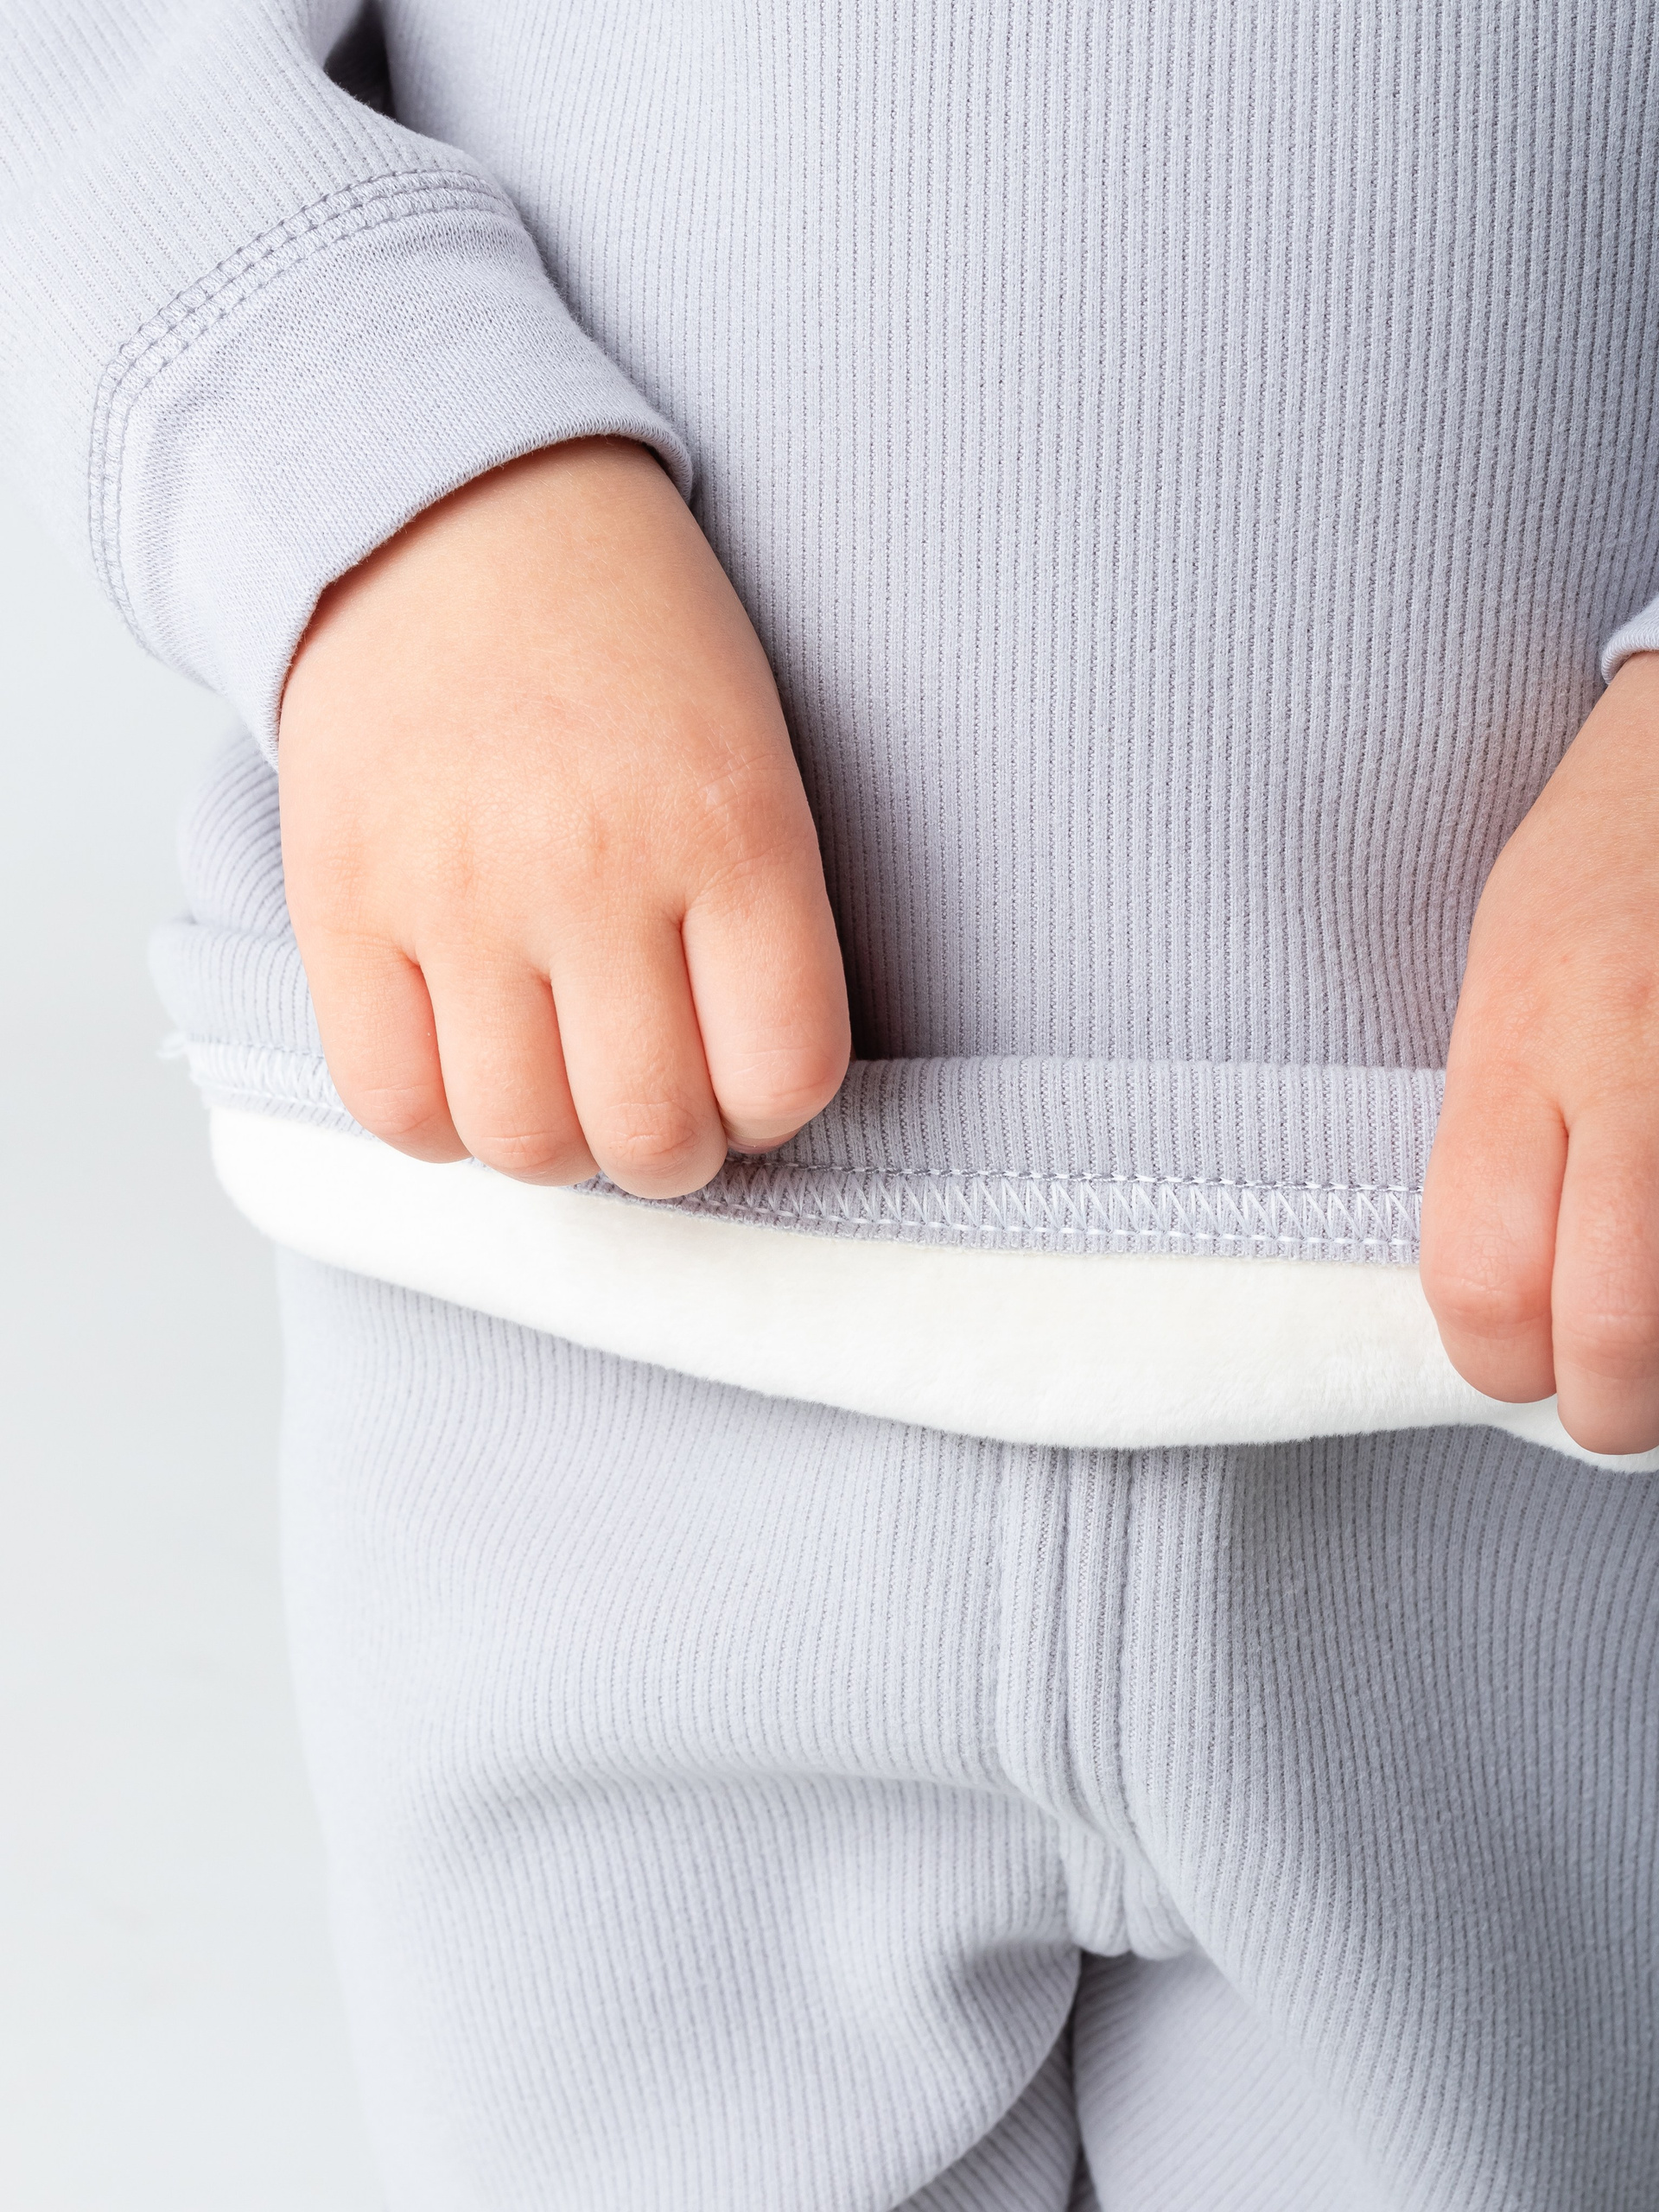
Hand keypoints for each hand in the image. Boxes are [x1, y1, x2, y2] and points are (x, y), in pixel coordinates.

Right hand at [277, 438, 849, 1199]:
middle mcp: (597, 868)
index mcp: (735, 829)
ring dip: (557, 1146)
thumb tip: (739, 1101)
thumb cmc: (631, 642)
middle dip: (672, 1149)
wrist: (454, 511)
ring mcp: (458, 889)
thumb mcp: (755, 755)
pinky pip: (391, 1103)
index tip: (747, 1071)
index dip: (774, 1107)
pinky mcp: (342, 899)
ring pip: (522, 1142)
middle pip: (653, 1137)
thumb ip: (764, 925)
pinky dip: (441, 1124)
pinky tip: (468, 1067)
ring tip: (561, 1079)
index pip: (784, 1075)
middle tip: (657, 1093)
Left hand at [1421, 650, 1658, 1452]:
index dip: (1496, 1361)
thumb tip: (1506, 1299)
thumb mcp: (1509, 970)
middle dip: (1618, 1407)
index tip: (1516, 1362)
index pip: (1482, 1279)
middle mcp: (1641, 1057)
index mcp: (1525, 1030)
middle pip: (1621, 1339)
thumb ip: (1499, 1127)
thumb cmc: (1615, 852)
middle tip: (1618, 1398)